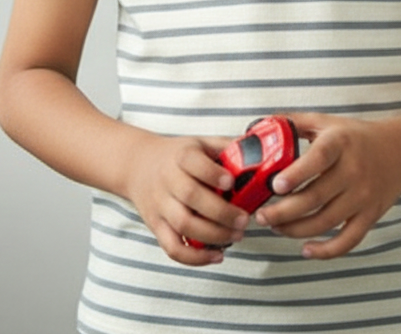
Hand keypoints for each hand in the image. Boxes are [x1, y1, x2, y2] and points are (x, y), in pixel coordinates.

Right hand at [126, 132, 249, 265]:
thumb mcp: (199, 143)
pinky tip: (217, 255)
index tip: (231, 182)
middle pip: (190, 197)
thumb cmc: (178, 155)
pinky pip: (172, 248)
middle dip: (221, 212)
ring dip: (213, 235)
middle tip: (245, 220)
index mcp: (181, 156)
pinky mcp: (156, 226)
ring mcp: (160, 205)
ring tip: (237, 236)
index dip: (212, 174)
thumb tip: (262, 150)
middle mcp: (167, 180)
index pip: (193, 163)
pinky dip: (194, 258)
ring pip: (183, 225)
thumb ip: (227, 147)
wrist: (138, 165)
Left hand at [255, 112, 400, 259]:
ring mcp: (363, 196)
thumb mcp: (327, 122)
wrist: (400, 152)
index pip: (318, 159)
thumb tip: (262, 127)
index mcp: (340, 144)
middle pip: (315, 198)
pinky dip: (326, 251)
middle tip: (261, 216)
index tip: (275, 186)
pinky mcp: (370, 216)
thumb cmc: (356, 137)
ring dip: (295, 230)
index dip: (296, 174)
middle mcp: (353, 170)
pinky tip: (306, 249)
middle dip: (283, 212)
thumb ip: (295, 123)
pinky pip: (348, 240)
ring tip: (275, 227)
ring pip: (326, 222)